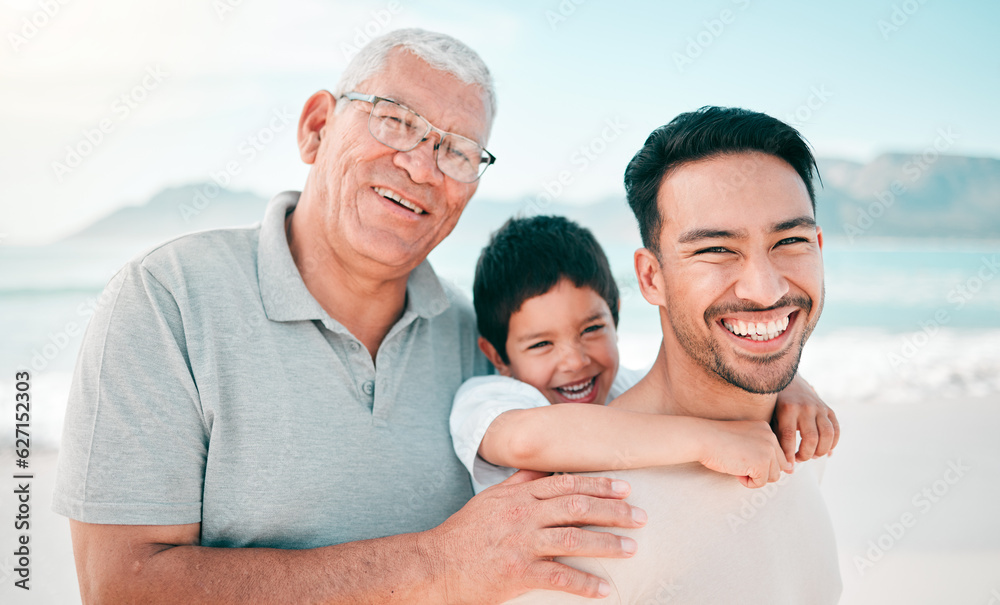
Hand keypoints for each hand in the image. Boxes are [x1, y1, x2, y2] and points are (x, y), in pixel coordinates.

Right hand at [423, 470, 646, 602]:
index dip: (599, 484)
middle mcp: (523, 515)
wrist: (435, 563)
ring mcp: (520, 543)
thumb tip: (544, 469)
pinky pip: (558, 577)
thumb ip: (519, 483)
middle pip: (576, 506)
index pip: (566, 483)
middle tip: (641, 515)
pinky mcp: (517, 573)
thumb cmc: (464, 532)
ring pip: (573, 537)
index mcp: (518, 496)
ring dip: (607, 543)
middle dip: (613, 510)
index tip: (625, 487)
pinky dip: (584, 583)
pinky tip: (604, 589)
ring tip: (632, 548)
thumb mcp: (491, 499)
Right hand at [696, 420, 789, 487]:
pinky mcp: (762, 463)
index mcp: (766, 428)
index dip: (759, 462)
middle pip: (779, 466)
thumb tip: (791, 469)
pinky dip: (747, 482)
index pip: (777, 455)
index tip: (744, 456)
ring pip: (773, 476)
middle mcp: (771, 437)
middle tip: (739, 461)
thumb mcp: (744, 440)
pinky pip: (760, 483)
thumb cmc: (717, 441)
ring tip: (737, 464)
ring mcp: (768, 449)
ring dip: (754, 476)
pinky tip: (735, 469)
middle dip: (760, 470)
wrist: (702, 438)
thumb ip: (763, 450)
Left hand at [773, 374, 839, 463]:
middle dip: (806, 455)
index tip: (788, 467)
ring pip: (827, 435)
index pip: (789, 436)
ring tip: (812, 455)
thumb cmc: (775, 405)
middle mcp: (805, 407)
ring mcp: (819, 408)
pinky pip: (836, 430)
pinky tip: (823, 449)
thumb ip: (777, 438)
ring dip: (821, 451)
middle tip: (799, 459)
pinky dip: (832, 444)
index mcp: (787, 408)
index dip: (789, 454)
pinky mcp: (828, 410)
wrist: (788, 382)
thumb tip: (789, 467)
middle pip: (811, 438)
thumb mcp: (771, 417)